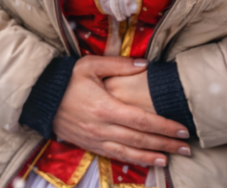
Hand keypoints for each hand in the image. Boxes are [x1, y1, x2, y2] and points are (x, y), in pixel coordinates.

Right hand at [52, 56, 189, 167]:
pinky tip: (147, 161)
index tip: (182, 129)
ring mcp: (95, 139)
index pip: (142, 120)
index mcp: (105, 107)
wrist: (40, 99)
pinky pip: (115, 155)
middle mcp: (102, 128)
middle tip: (187, 148)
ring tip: (171, 159)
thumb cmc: (67, 79)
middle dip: (166, 144)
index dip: (164, 126)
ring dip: (152, 156)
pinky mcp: (89, 145)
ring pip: (129, 151)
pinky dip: (133, 159)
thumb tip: (146, 64)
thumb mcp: (91, 65)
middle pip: (140, 139)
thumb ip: (120, 65)